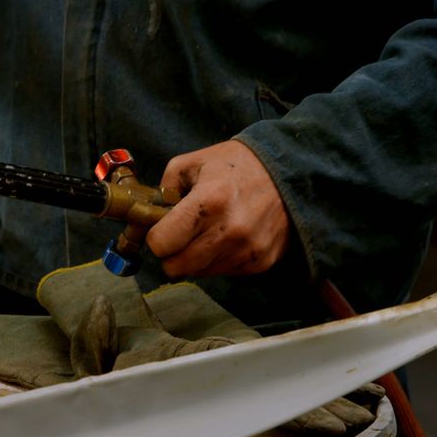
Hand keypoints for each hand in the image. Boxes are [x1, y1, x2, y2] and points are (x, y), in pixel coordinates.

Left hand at [146, 140, 289, 277]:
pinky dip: (217, 260)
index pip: (161, 244)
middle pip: (176, 267)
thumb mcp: (192, 163)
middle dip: (170, 253)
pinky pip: (222, 273)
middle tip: (179, 235)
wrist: (290, 172)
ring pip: (198, 273)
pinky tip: (227, 237)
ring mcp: (247, 251)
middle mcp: (229, 232)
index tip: (161, 228)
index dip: (155, 237)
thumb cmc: (236, 165)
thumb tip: (146, 217)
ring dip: (194, 258)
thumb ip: (163, 190)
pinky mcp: (260, 263)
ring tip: (207, 232)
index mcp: (209, 202)